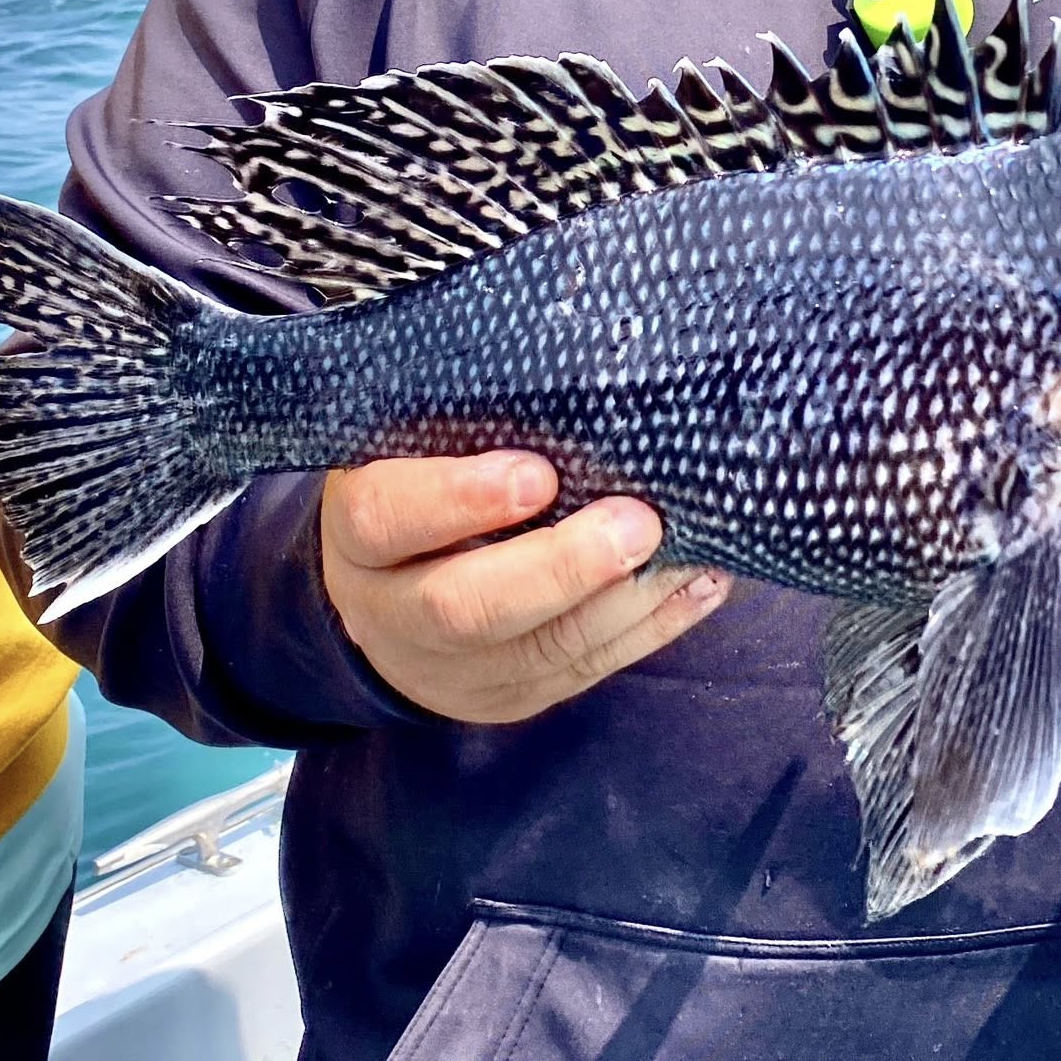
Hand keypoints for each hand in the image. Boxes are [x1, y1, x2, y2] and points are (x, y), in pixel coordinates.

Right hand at [320, 452, 729, 722]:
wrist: (387, 594)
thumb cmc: (417, 484)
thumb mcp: (410, 445)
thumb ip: (464, 419)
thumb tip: (564, 363)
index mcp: (360, 534)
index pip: (386, 517)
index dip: (459, 498)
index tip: (538, 472)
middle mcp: (392, 612)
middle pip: (465, 608)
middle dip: (561, 568)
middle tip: (636, 523)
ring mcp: (449, 671)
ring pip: (537, 651)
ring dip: (624, 603)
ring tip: (690, 552)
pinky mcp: (508, 698)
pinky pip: (582, 670)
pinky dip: (650, 629)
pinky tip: (700, 586)